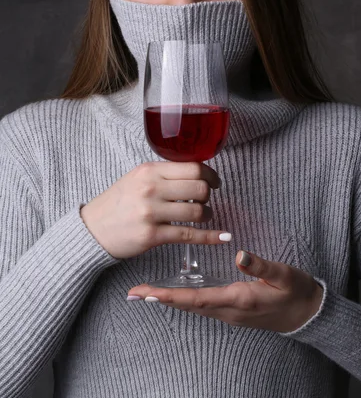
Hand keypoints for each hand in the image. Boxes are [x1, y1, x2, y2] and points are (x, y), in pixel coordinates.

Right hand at [80, 161, 230, 258]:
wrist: (92, 230)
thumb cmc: (117, 203)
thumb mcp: (136, 178)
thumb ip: (163, 174)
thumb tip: (197, 173)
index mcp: (149, 170)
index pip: (193, 167)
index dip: (210, 175)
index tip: (214, 181)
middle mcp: (151, 188)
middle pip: (199, 187)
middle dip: (208, 195)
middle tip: (205, 199)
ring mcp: (151, 212)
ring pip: (197, 211)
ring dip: (208, 215)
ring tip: (204, 216)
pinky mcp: (152, 235)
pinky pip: (189, 235)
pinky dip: (210, 237)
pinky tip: (222, 236)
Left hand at [127, 250, 323, 333]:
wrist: (307, 314)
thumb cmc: (296, 292)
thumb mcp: (284, 275)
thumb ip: (261, 265)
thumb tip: (239, 253)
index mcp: (238, 299)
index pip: (198, 299)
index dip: (171, 296)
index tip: (149, 293)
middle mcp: (228, 310)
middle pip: (188, 305)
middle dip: (160, 299)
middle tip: (134, 294)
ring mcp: (229, 312)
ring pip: (192, 306)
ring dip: (169, 299)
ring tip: (146, 293)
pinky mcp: (231, 309)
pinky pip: (201, 305)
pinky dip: (183, 299)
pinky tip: (173, 293)